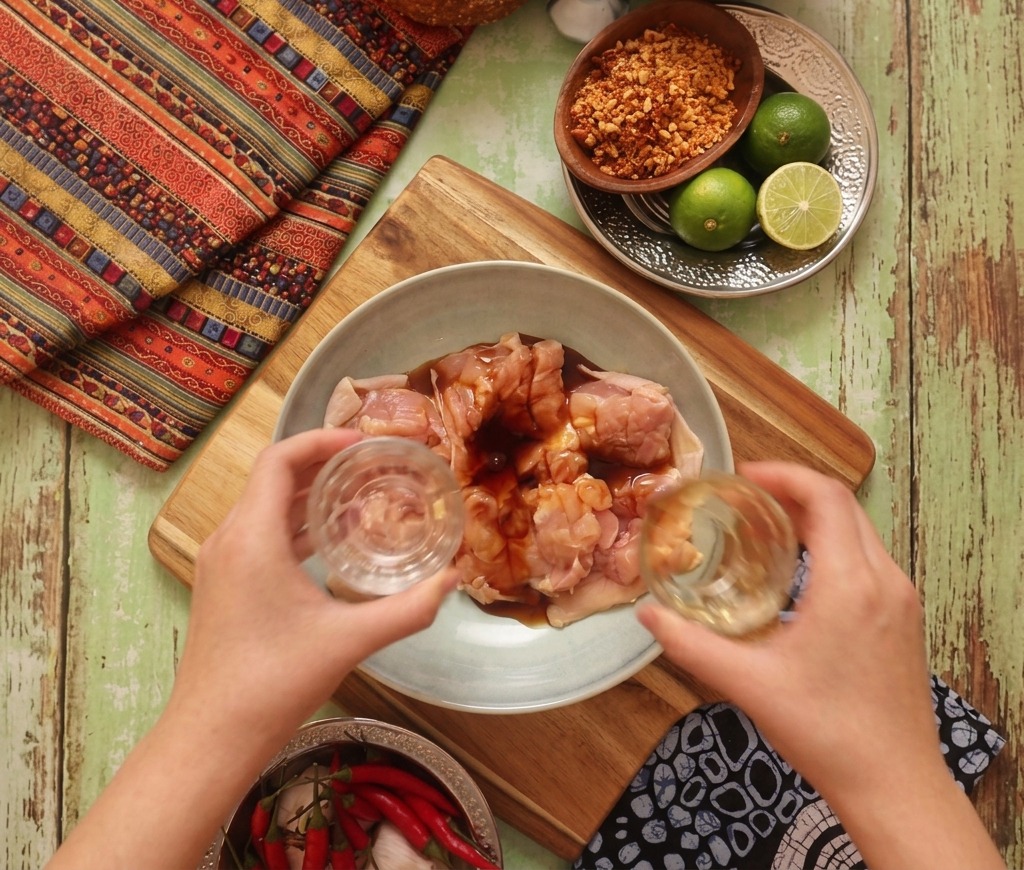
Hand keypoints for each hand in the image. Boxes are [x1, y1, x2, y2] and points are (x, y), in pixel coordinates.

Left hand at [169, 427, 458, 736]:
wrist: (211, 737)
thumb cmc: (273, 684)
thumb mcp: (349, 641)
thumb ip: (408, 609)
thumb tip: (454, 579)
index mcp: (251, 537)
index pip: (279, 459)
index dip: (321, 439)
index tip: (363, 441)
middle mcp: (228, 540)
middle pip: (272, 479)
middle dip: (322, 464)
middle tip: (372, 464)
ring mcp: (219, 564)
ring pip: (264, 508)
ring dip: (309, 496)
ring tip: (360, 496)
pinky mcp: (222, 586)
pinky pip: (258, 535)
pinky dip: (294, 527)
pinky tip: (331, 544)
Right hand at [638, 461, 933, 792]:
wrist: (893, 783)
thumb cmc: (826, 732)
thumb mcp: (748, 684)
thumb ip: (691, 645)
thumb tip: (646, 616)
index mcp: (851, 584)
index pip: (827, 497)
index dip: (784, 474)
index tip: (744, 475)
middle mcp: (885, 581)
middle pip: (845, 506)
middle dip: (795, 491)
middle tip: (747, 498)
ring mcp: (902, 600)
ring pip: (861, 532)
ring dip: (817, 519)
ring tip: (767, 528)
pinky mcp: (905, 621)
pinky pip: (871, 560)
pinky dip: (835, 547)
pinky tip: (800, 575)